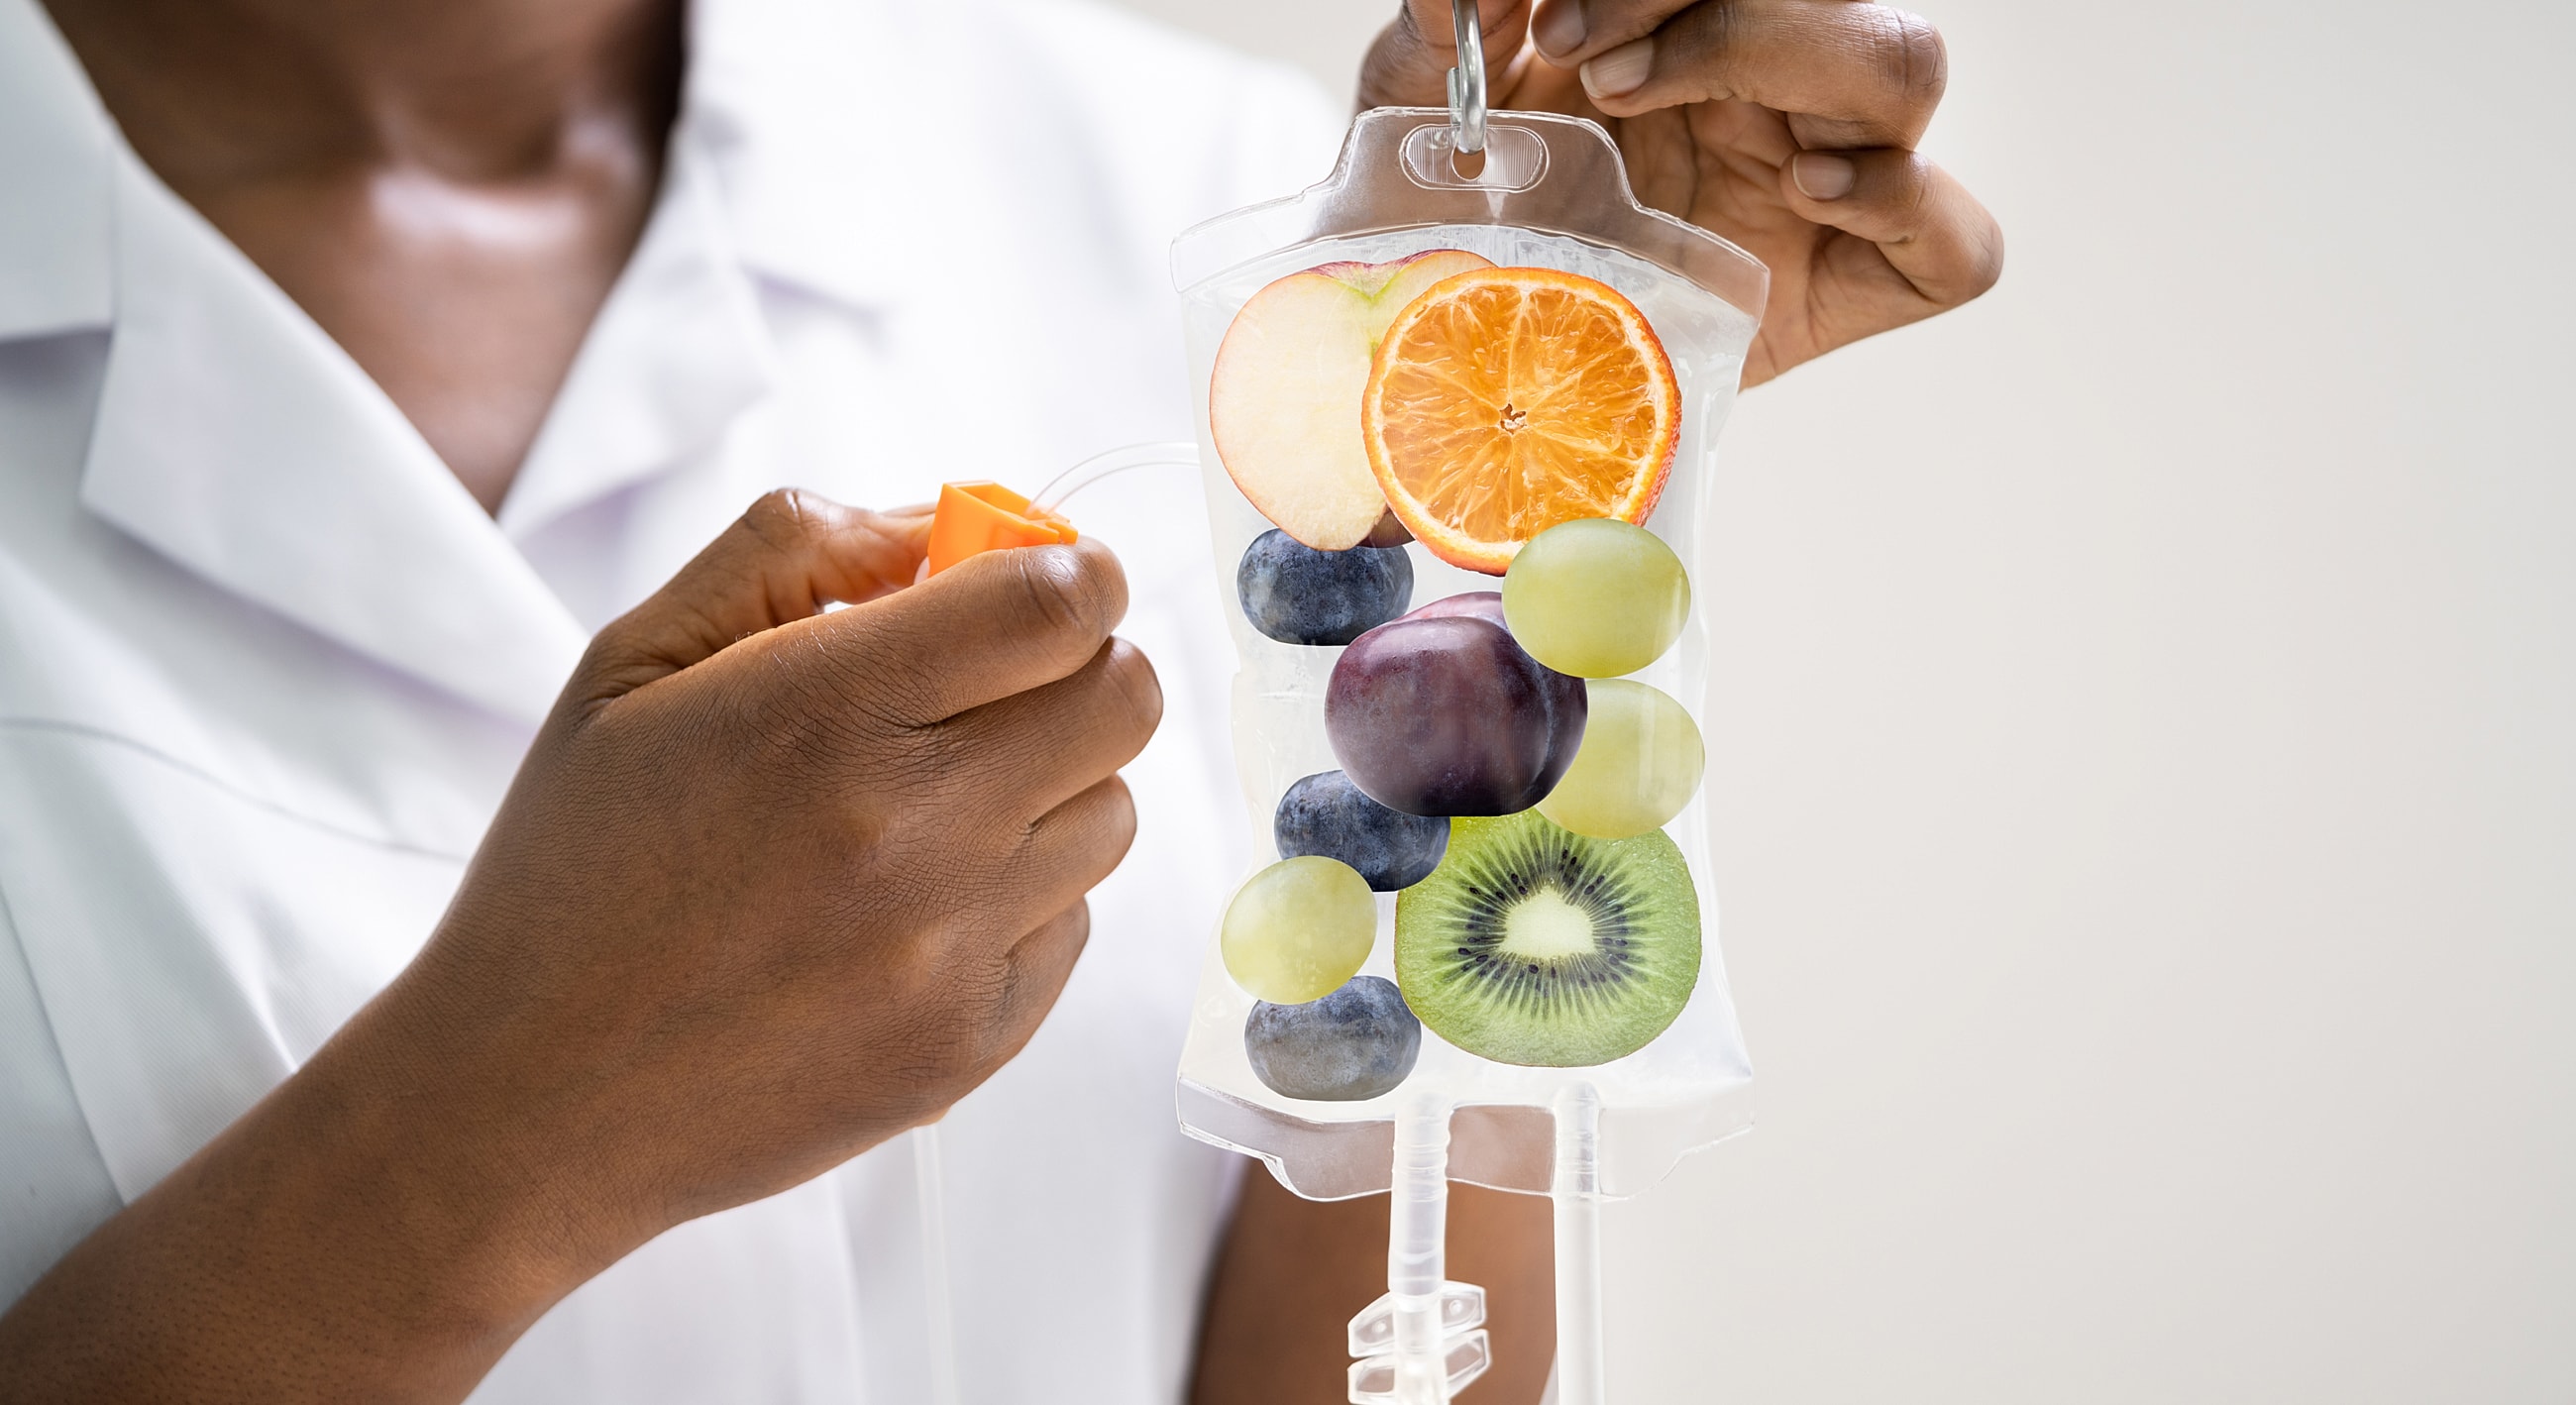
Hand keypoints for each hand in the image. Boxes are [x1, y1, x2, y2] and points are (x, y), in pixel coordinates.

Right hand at [0, 491, 1159, 1402]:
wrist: (527, 1101)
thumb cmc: (575, 864)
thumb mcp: (633, 660)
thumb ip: (792, 550)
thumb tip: (940, 522)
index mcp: (825, 711)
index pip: (1064, 603)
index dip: (1077, 572)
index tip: (1043, 582)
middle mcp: (912, 830)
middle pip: (1127, 699)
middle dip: (1083, 664)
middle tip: (1004, 680)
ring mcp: (951, 949)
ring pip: (1114, 811)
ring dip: (1055, 784)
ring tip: (938, 803)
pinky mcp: (973, 1043)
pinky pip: (1076, 923)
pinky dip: (1024, 896)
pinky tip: (912, 907)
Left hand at [1361, 0, 2003, 384]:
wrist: (1450, 363)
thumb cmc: (1453, 223)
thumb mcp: (1420, 114)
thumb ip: (1441, 27)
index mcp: (1694, 33)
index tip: (1551, 24)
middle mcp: (1777, 94)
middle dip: (1722, 13)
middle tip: (1598, 75)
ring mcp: (1829, 185)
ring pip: (1906, 67)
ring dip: (1793, 60)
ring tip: (1673, 125)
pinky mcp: (1857, 287)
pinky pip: (1960, 243)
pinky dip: (1906, 201)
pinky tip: (1805, 191)